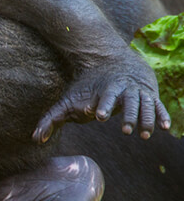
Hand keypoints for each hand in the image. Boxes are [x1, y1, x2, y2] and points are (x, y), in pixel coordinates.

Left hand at [33, 61, 169, 142]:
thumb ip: (50, 120)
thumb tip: (35, 139)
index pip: (103, 98)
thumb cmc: (84, 87)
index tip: (96, 114)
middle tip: (124, 130)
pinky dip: (162, 115)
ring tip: (145, 136)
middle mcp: (122, 89)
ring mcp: (137, 91)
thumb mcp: (66, 101)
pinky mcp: (148, 95)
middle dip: (126, 114)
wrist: (109, 60)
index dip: (101, 105)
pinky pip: (156, 106)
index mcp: (103, 89)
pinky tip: (166, 129)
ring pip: (144, 104)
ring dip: (145, 119)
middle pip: (126, 101)